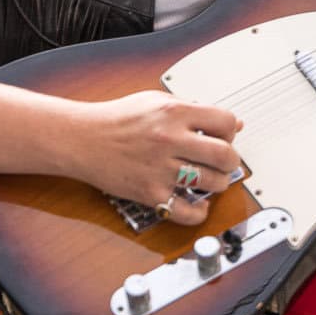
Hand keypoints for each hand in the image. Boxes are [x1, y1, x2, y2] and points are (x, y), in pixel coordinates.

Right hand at [63, 91, 243, 217]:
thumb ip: (194, 109)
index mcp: (173, 113)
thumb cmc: (118, 119)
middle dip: (231, 161)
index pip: (226, 121)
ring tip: (209, 180)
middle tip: (224, 162)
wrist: (82, 138)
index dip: (230, 131)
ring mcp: (160, 168)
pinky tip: (198, 204)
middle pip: (225, 155)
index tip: (224, 137)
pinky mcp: (150, 193)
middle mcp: (169, 140)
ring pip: (212, 183)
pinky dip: (199, 212)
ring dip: (218, 184)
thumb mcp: (156, 101)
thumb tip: (233, 124)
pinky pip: (187, 212)